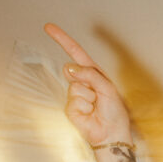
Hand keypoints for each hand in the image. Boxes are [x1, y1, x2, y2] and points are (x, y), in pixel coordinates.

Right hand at [44, 24, 132, 147]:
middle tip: (97, 94)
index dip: (62, 39)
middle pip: (70, 69)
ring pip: (74, 87)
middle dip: (85, 79)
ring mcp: (74, 95)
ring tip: (96, 107)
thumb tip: (69, 68)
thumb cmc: (114, 112)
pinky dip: (85, 107)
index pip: (75, 52)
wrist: (112, 134)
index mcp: (92, 73)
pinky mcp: (70, 108)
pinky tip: (90, 114)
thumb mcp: (107, 87)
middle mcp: (82, 82)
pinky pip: (74, 101)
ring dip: (89, 97)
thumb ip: (90, 74)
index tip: (48, 27)